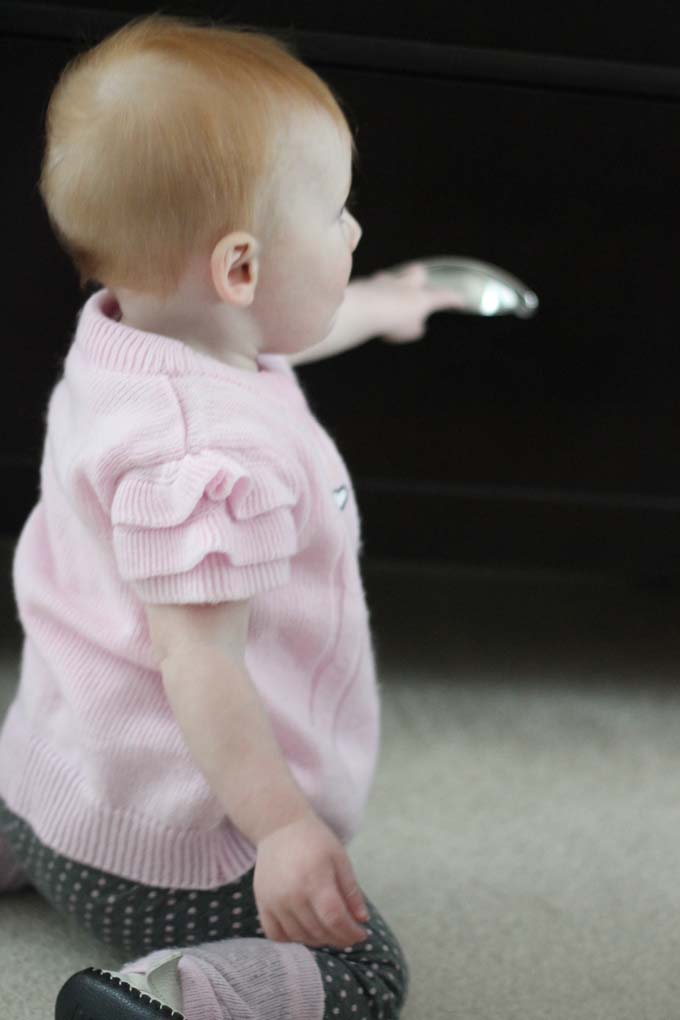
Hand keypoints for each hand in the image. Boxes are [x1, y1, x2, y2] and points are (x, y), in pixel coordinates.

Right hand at [253, 811, 369, 948]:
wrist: (279, 827)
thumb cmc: (314, 840)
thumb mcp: (339, 858)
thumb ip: (351, 890)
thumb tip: (361, 920)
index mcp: (314, 879)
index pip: (334, 918)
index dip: (350, 932)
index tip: (361, 934)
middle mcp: (292, 895)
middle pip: (318, 931)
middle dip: (339, 938)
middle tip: (349, 935)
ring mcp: (274, 902)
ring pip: (299, 937)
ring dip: (319, 941)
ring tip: (330, 933)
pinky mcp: (262, 904)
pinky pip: (276, 935)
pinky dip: (292, 940)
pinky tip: (305, 932)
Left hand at [363, 261, 464, 343]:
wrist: (362, 309)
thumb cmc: (391, 322)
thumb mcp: (409, 332)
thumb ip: (415, 329)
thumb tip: (417, 326)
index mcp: (422, 298)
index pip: (444, 297)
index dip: (453, 300)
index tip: (460, 301)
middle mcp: (405, 284)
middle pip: (418, 273)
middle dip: (420, 279)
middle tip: (417, 289)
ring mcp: (384, 281)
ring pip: (394, 276)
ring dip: (394, 285)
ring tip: (389, 298)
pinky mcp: (365, 283)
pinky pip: (372, 285)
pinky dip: (373, 292)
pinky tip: (369, 302)